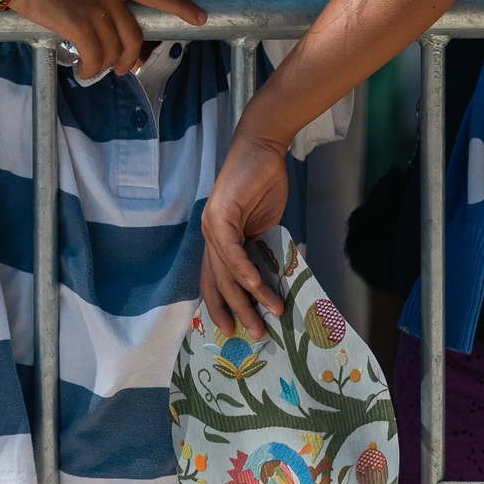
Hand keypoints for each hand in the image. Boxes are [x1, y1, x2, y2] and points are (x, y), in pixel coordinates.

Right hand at [5, 0, 202, 80]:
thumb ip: (98, 0)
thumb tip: (103, 31)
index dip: (181, 7)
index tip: (202, 17)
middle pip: (135, 36)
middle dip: (131, 58)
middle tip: (122, 69)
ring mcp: (97, 8)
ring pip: (114, 51)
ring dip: (104, 67)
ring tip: (91, 70)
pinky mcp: (80, 24)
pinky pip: (95, 57)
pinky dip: (89, 69)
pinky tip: (81, 71)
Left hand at [198, 131, 290, 338]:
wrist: (262, 149)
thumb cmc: (264, 183)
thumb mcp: (266, 226)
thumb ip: (263, 251)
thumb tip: (274, 280)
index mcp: (218, 241)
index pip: (214, 281)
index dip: (221, 306)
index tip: (233, 329)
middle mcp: (209, 237)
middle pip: (218, 283)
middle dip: (237, 311)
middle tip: (254, 333)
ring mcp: (211, 226)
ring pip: (226, 272)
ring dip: (248, 297)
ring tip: (268, 315)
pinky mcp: (219, 216)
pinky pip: (230, 251)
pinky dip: (244, 271)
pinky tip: (256, 286)